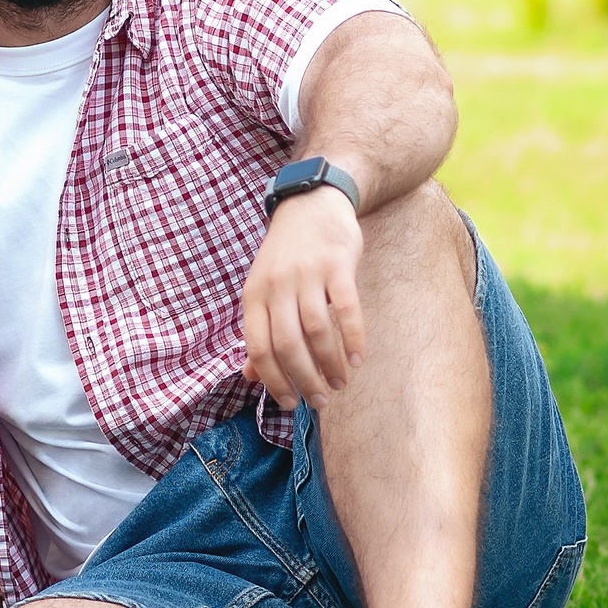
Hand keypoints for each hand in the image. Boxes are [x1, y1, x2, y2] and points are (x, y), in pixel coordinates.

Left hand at [240, 188, 365, 407]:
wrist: (311, 204)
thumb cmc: (285, 255)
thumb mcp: (262, 289)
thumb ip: (258, 330)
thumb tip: (250, 375)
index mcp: (254, 296)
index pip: (258, 347)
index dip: (273, 380)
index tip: (290, 403)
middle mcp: (276, 286)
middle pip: (288, 345)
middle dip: (305, 379)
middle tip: (320, 401)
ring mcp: (307, 275)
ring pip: (317, 331)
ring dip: (330, 364)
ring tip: (340, 383)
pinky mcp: (337, 266)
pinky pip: (346, 310)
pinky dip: (353, 338)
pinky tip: (357, 359)